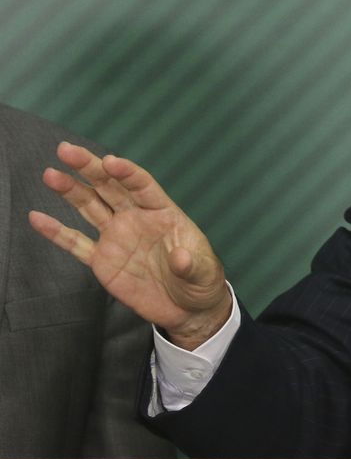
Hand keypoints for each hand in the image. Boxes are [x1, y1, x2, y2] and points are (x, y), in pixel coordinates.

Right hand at [29, 142, 231, 348]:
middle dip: (90, 167)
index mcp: (163, 213)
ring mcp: (117, 237)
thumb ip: (192, 264)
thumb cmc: (201, 282)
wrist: (186, 308)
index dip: (127, 173)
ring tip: (51, 174)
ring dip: (70, 190)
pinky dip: (57, 232)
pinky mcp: (103, 260)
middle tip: (67, 150)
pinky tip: (37, 218)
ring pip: (90, 207)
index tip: (110, 161)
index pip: (142, 185)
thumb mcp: (204, 273)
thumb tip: (181, 259)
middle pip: (110, 187)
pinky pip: (76, 244)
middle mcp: (136, 218)